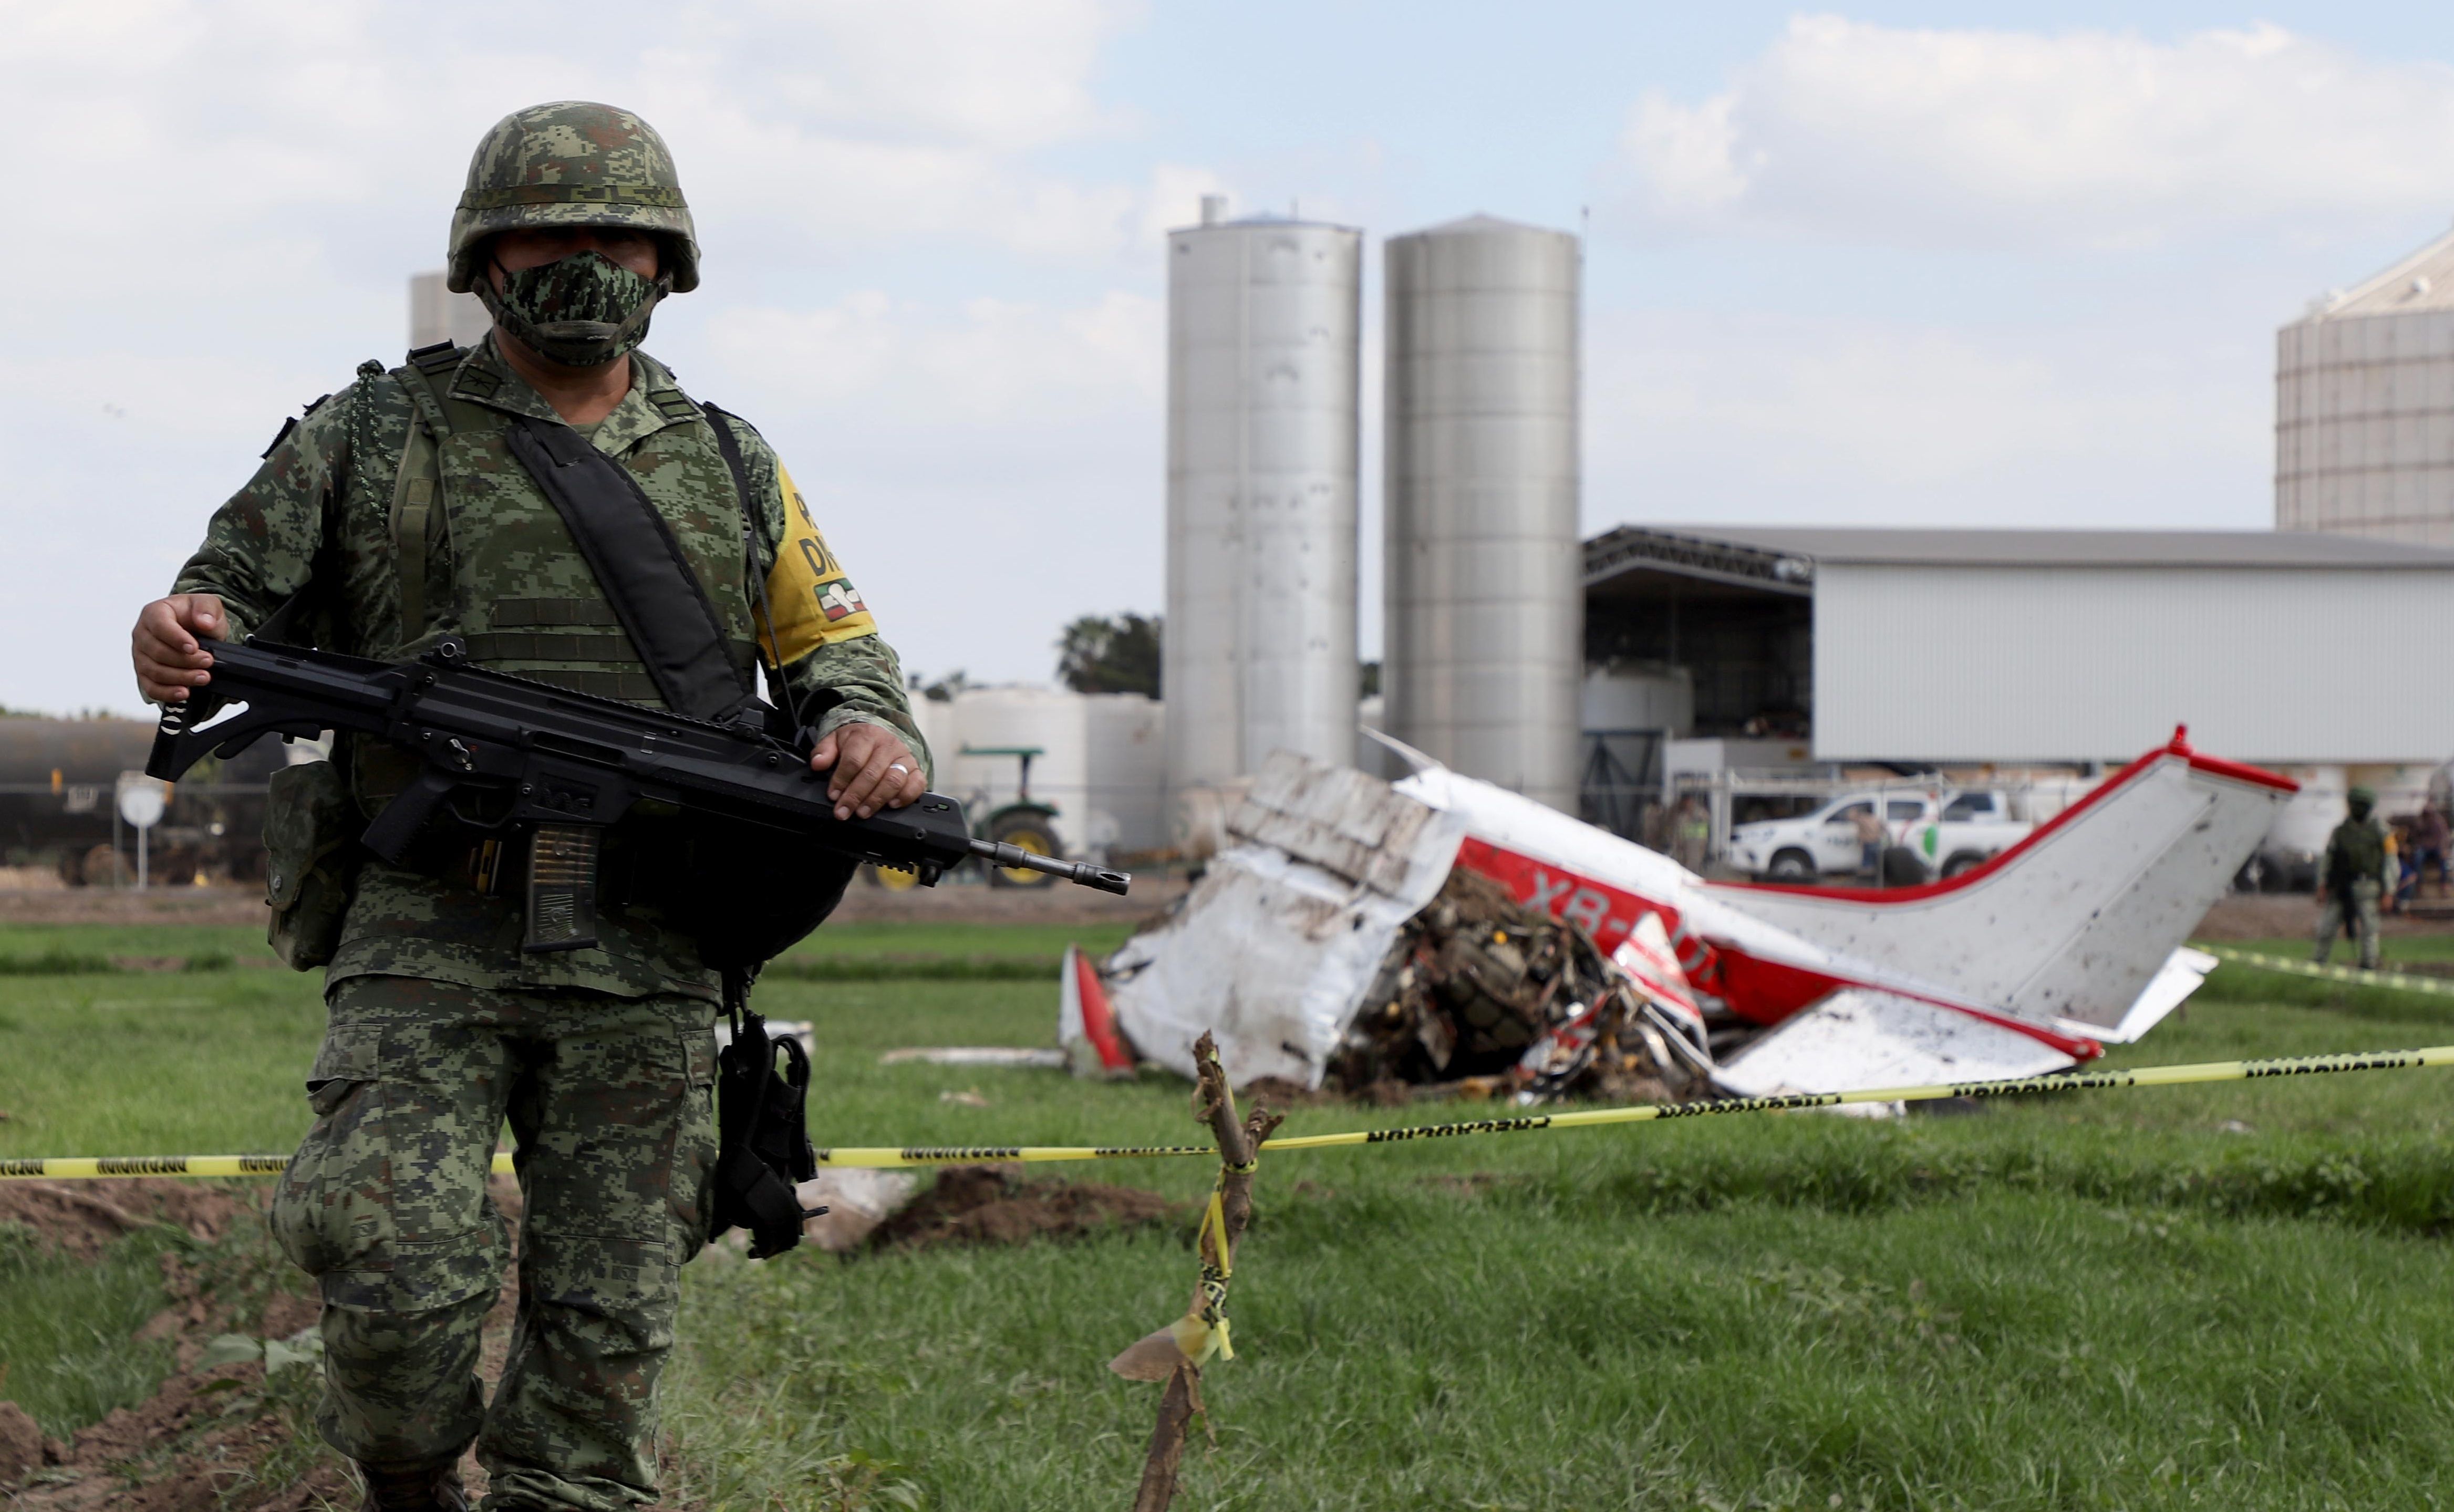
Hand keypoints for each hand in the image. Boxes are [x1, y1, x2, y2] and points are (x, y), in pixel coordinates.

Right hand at [132, 594, 226, 703]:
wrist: (194, 629)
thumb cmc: (195, 615)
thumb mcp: (207, 604)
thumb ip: (206, 608)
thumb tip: (205, 622)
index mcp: (154, 613)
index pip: (159, 626)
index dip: (176, 638)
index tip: (194, 647)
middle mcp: (142, 634)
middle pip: (158, 652)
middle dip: (185, 661)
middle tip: (208, 662)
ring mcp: (141, 655)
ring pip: (155, 671)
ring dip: (181, 677)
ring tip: (203, 677)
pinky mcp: (145, 673)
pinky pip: (151, 687)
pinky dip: (167, 692)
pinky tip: (183, 693)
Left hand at [808, 723, 924, 820]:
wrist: (880, 733)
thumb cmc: (857, 741)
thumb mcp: (836, 740)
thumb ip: (825, 750)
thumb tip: (818, 763)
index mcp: (866, 736)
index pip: (854, 760)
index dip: (841, 780)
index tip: (833, 795)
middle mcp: (888, 745)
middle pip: (872, 773)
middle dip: (855, 796)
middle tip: (843, 811)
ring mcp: (904, 757)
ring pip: (893, 780)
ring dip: (876, 800)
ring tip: (862, 812)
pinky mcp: (916, 769)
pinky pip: (917, 784)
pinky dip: (905, 797)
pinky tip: (891, 805)